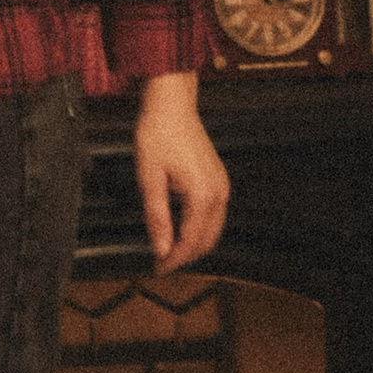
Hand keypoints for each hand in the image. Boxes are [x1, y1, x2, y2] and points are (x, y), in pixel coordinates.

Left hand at [133, 73, 229, 269]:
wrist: (171, 104)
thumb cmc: (158, 133)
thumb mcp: (150, 178)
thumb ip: (157, 216)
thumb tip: (160, 248)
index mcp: (203, 195)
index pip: (190, 241)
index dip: (173, 259)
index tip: (158, 269)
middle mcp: (219, 193)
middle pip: (207, 241)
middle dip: (185, 256)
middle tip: (162, 264)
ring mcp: (222, 186)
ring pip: (213, 230)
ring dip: (193, 244)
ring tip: (169, 250)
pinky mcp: (218, 179)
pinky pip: (214, 215)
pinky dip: (199, 229)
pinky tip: (181, 229)